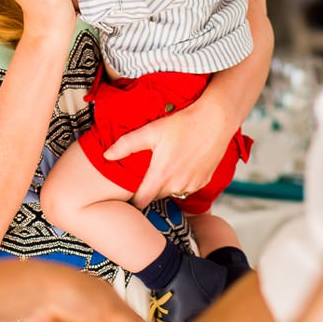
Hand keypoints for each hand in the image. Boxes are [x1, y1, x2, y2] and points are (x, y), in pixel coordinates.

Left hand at [105, 100, 231, 208]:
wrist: (216, 120)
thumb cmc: (183, 124)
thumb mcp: (151, 131)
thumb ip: (127, 145)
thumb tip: (106, 155)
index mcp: (161, 176)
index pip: (141, 202)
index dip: (133, 198)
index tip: (129, 191)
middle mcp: (177, 185)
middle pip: (156, 196)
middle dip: (150, 188)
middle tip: (146, 172)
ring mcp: (192, 185)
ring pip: (172, 192)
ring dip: (166, 184)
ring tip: (165, 165)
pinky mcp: (204, 182)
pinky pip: (187, 188)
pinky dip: (182, 181)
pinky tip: (181, 164)